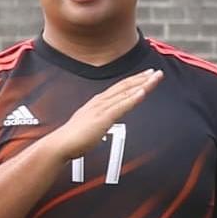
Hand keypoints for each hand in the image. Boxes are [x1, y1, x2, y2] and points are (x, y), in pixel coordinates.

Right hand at [48, 68, 169, 163]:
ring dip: (142, 84)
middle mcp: (100, 102)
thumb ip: (100, 119)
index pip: (119, 88)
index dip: (134, 81)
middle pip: (124, 86)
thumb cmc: (73, 137)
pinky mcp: (102, 118)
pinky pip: (120, 107)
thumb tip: (106, 121)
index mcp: (97, 103)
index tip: (146, 75)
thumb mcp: (91, 124)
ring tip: (154, 77)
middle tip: (156, 72)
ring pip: (125, 93)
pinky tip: (142, 92)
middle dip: (142, 78)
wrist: (59, 145)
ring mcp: (101, 109)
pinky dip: (132, 99)